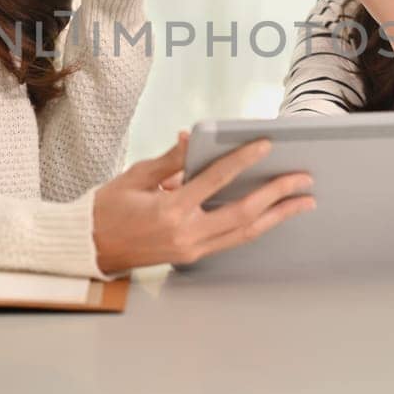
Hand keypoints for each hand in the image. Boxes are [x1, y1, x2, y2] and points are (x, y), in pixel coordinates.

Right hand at [91, 132, 314, 274]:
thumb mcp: (136, 176)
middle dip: (277, 195)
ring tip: (302, 202)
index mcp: (170, 210)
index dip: (243, 161)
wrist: (90, 248)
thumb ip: (172, 159)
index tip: (266, 145)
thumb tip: (195, 137)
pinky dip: (254, 226)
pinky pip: (231, 240)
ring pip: (244, 232)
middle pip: (243, 213)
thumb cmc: (108, 208)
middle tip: (303, 179)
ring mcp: (191, 249)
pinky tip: (272, 215)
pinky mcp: (191, 256)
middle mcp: (186, 234)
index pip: (216, 181)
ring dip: (276, 216)